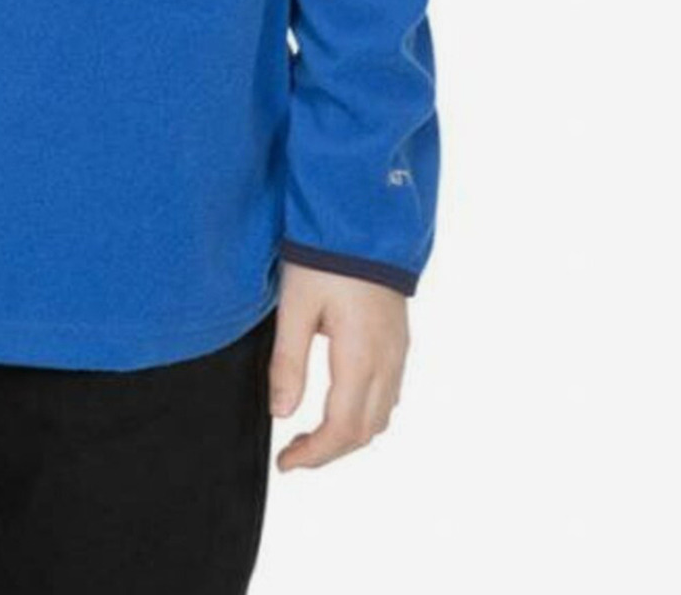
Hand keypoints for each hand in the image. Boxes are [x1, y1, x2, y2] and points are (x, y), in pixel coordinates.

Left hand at [268, 261, 407, 470]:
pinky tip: (340, 402)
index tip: (285, 463)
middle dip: (329, 451)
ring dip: (349, 434)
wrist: (365, 217)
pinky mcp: (399, 338)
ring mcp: (398, 350)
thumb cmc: (326, 257)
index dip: (314, 455)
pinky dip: (365, 412)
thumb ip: (289, 362)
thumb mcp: (296, 306)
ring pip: (381, 415)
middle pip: (365, 431)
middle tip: (293, 452)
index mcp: (361, 357)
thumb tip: (281, 414)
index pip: (342, 430)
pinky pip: (390, 392)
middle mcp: (387, 361)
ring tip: (312, 433)